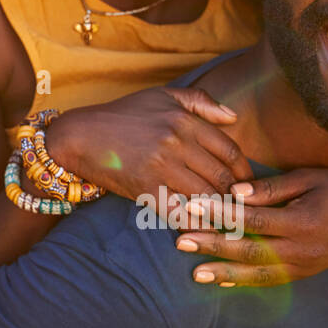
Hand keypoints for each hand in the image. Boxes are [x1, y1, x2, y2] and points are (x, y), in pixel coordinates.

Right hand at [43, 87, 252, 210]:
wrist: (80, 135)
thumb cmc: (122, 115)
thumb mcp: (162, 96)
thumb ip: (201, 102)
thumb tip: (234, 117)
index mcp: (184, 120)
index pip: (231, 151)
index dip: (244, 173)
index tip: (247, 186)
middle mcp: (177, 142)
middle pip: (223, 178)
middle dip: (237, 198)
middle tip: (242, 209)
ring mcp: (161, 167)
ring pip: (207, 197)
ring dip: (221, 213)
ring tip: (228, 222)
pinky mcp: (145, 189)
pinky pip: (181, 213)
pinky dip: (196, 225)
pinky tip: (203, 230)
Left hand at [173, 166, 327, 286]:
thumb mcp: (307, 178)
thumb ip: (270, 188)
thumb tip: (234, 191)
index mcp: (302, 221)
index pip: (253, 219)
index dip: (220, 214)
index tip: (192, 207)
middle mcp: (303, 249)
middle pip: (250, 249)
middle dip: (213, 246)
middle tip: (181, 242)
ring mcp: (305, 265)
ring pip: (259, 273)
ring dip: (225, 273)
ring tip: (195, 272)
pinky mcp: (306, 272)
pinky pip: (271, 280)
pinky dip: (245, 282)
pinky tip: (222, 282)